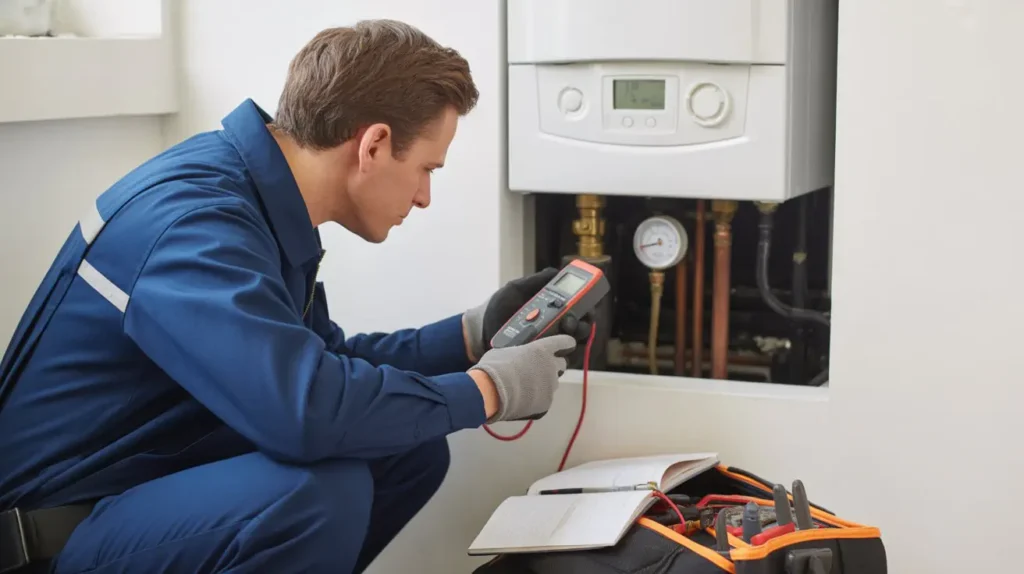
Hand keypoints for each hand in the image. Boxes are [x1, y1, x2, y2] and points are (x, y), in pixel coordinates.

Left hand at [462, 268, 594, 360]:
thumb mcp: (516, 289)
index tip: (588, 305)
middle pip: (582, 328)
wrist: (481, 331)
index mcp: (555, 309)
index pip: (581, 308)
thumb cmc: (499, 308)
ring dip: (571, 339)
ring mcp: (550, 345)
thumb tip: (556, 272)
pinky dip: (558, 356)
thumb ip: (536, 281)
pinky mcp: (542, 361)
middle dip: (581, 324)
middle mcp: (557, 328)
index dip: (589, 307)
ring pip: (574, 346)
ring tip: (558, 334)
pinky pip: (559, 362)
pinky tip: (549, 349)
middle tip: (569, 321)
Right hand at [469, 334, 576, 422]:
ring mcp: (550, 385)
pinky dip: (537, 398)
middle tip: (540, 369)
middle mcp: (551, 366)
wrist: (491, 393)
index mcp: (541, 349)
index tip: (567, 345)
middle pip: (562, 364)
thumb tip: (514, 356)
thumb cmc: (495, 368)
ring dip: (544, 383)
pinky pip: (545, 399)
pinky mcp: (546, 402)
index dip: (566, 343)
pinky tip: (523, 398)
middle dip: (554, 366)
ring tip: (527, 386)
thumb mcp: (503, 351)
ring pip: (553, 383)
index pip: (564, 342)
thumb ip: (517, 352)